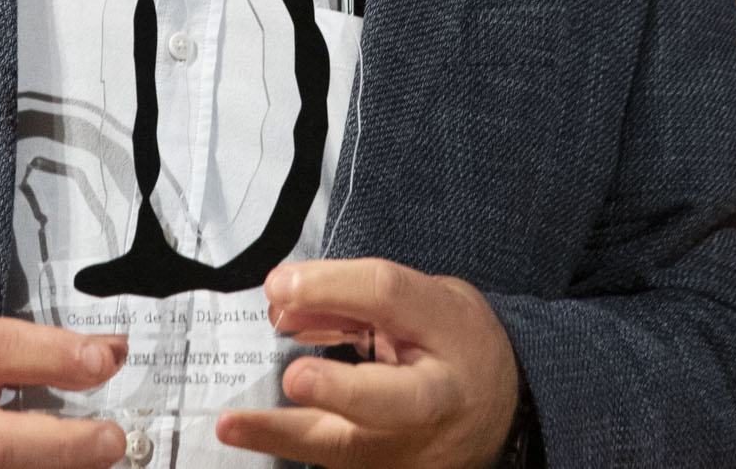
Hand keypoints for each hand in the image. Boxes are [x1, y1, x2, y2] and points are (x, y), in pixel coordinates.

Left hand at [215, 258, 518, 468]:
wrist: (503, 409)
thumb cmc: (452, 341)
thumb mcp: (422, 299)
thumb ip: (358, 297)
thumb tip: (285, 299)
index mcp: (450, 330)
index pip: (389, 298)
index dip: (332, 286)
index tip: (279, 284)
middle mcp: (436, 397)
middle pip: (392, 399)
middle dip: (342, 391)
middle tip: (295, 376)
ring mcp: (414, 445)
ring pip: (350, 448)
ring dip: (285, 434)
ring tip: (232, 423)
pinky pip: (335, 459)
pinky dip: (288, 442)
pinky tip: (244, 431)